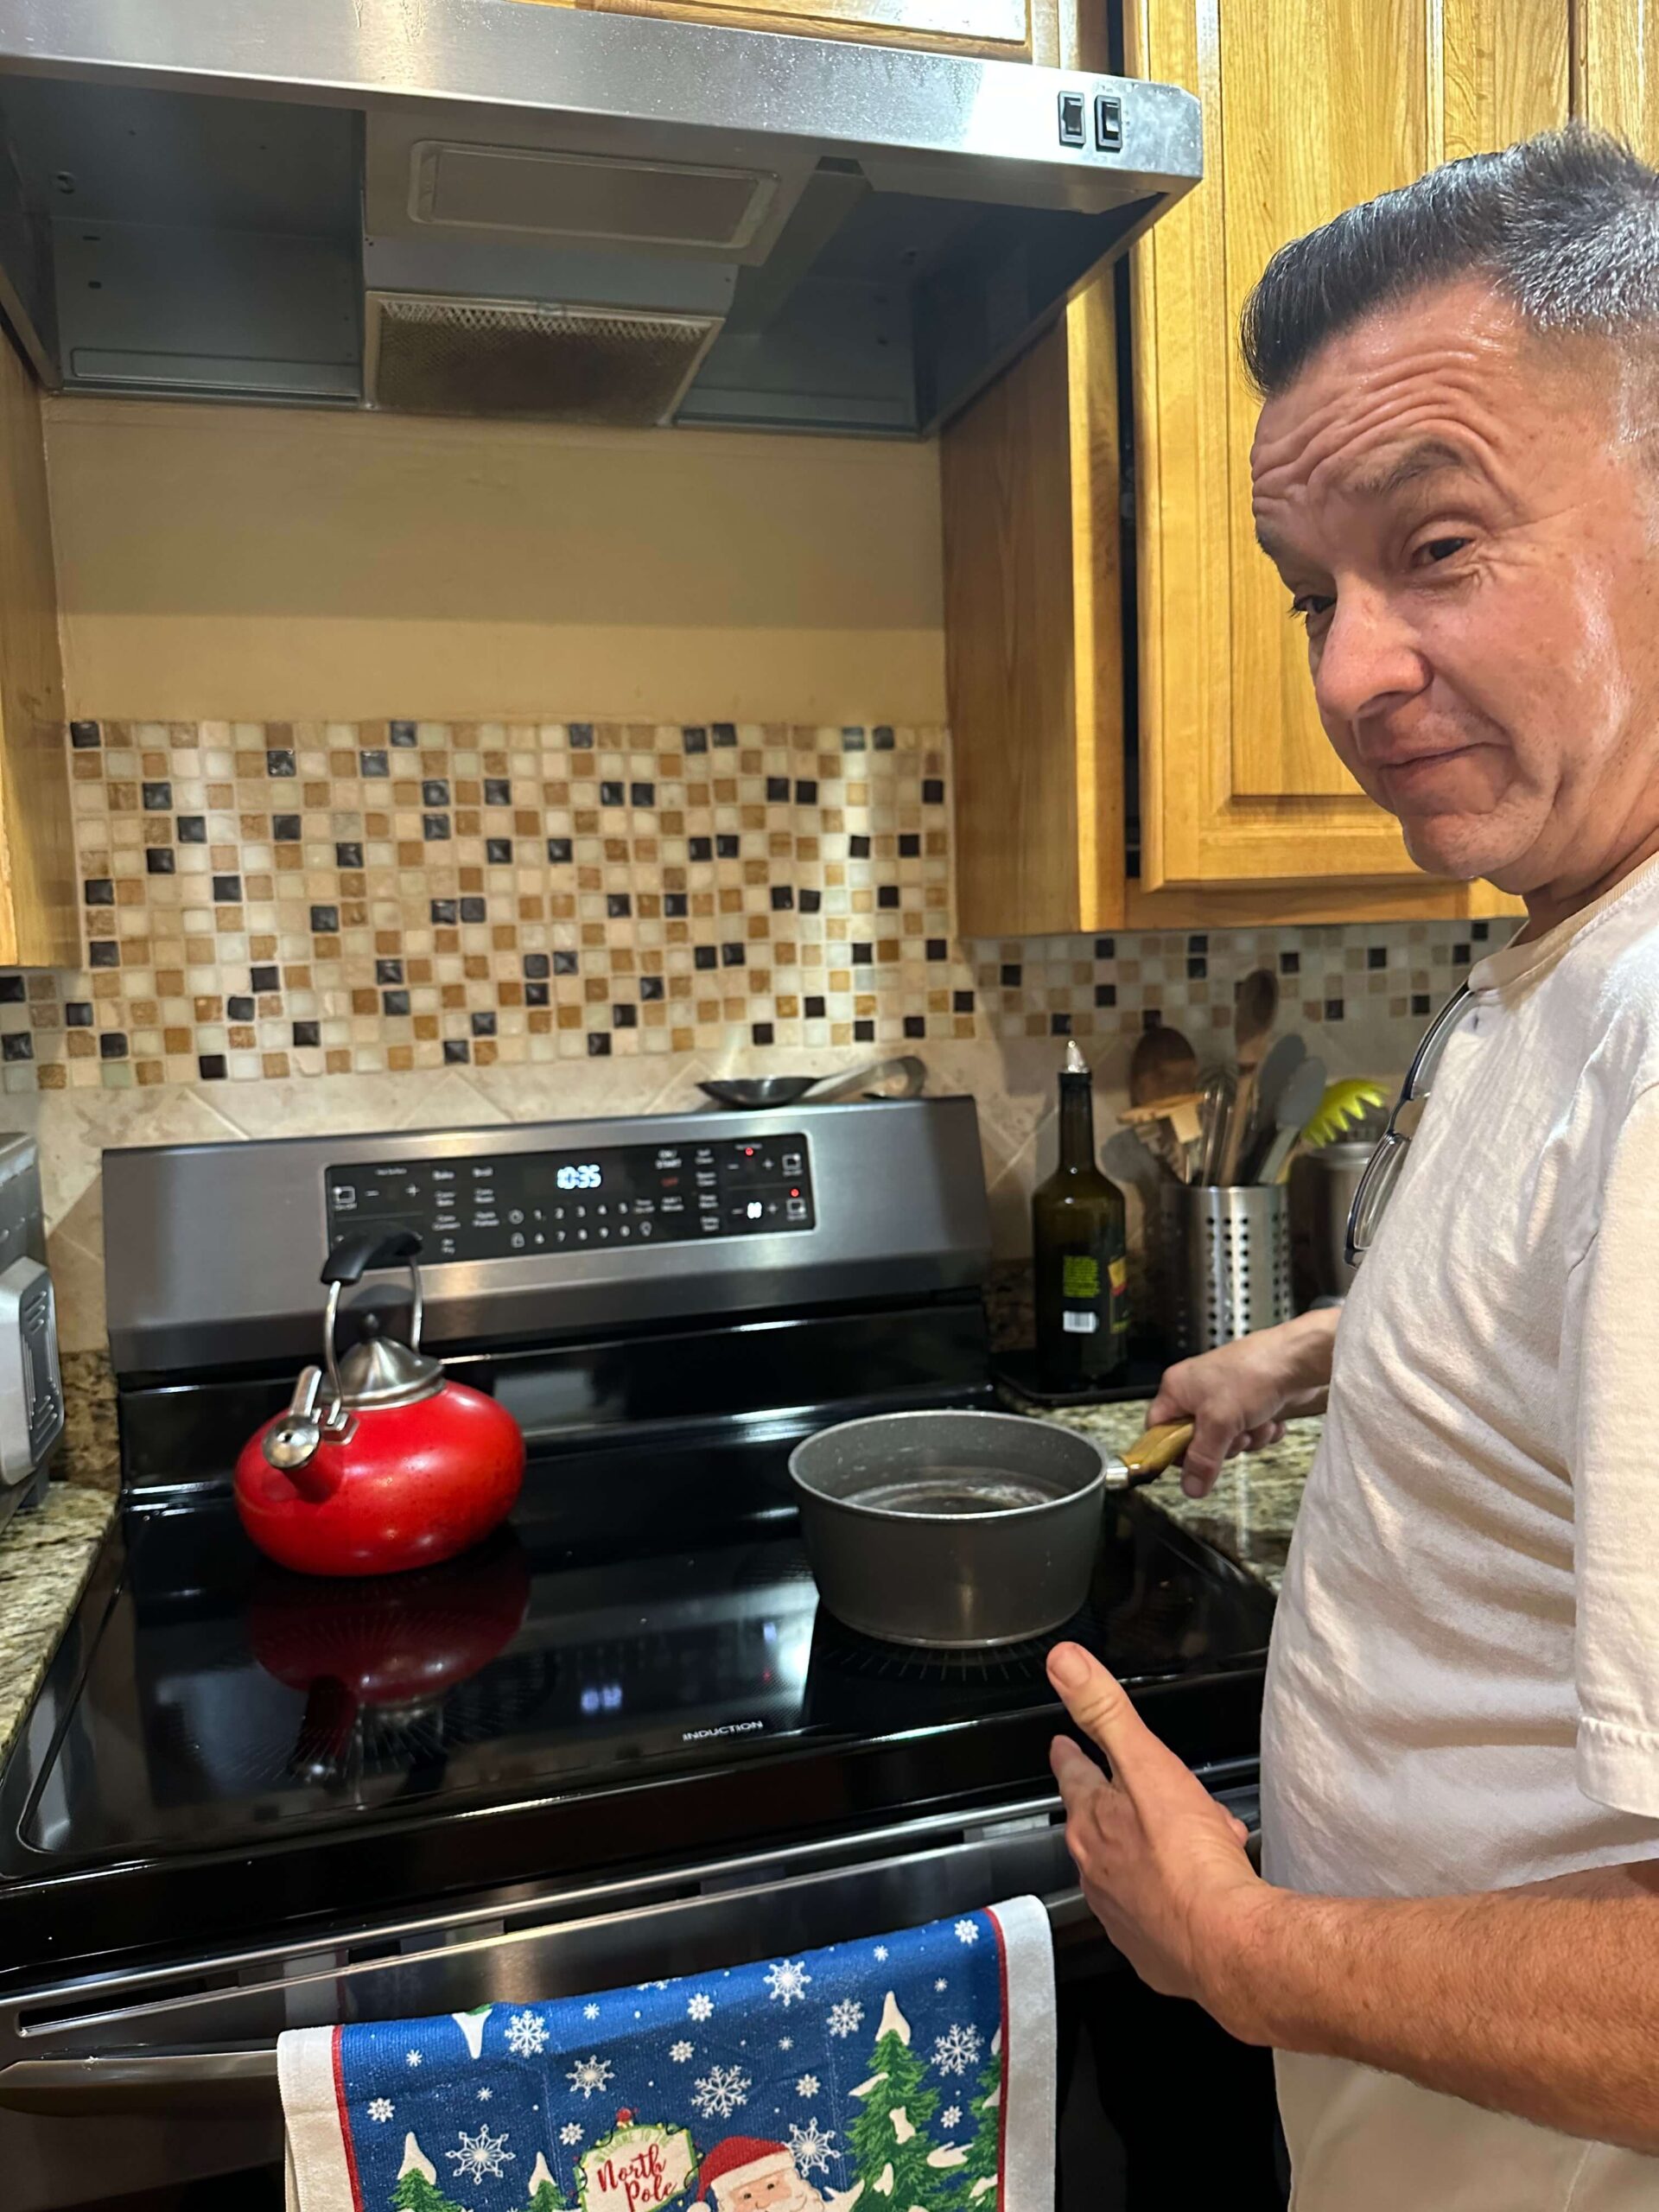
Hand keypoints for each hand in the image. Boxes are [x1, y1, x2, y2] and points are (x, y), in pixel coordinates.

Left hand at [1047, 1641, 1270, 2033]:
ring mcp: (1122, 1914)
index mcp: (1093, 1823)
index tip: (1065, 1746)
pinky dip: (1170, 1898)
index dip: (1072, 1757)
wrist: (1226, 1943)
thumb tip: (1064, 1662)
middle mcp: (1097, 1871)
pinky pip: (1154, 1914)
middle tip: (1152, 1795)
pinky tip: (1196, 1895)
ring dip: (1152, 1853)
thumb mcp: (1146, 1763)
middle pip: (1102, 1826)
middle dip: (1126, 1806)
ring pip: (1129, 1869)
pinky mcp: (1152, 1950)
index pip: (1073, 1777)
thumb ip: (1105, 1710)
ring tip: (1191, 1842)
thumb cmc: (1189, 1857)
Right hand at [1148, 1309, 1336, 1496]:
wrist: (1297, 1358)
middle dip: (1222, 1446)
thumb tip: (1190, 1488)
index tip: (1193, 1464)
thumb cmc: (1252, 1374)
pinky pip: (1249, 1431)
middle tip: (1235, 1437)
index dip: (1172, 1450)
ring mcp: (1225, 1397)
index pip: (1158, 1429)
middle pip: (1196, 1440)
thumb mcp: (1220, 1422)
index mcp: (1178, 1388)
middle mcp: (1197, 1391)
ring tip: (1259, 1423)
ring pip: (1227, 1439)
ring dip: (1248, 1439)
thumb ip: (1202, 1459)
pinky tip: (1272, 1420)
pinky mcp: (1251, 1402)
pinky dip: (1262, 1431)